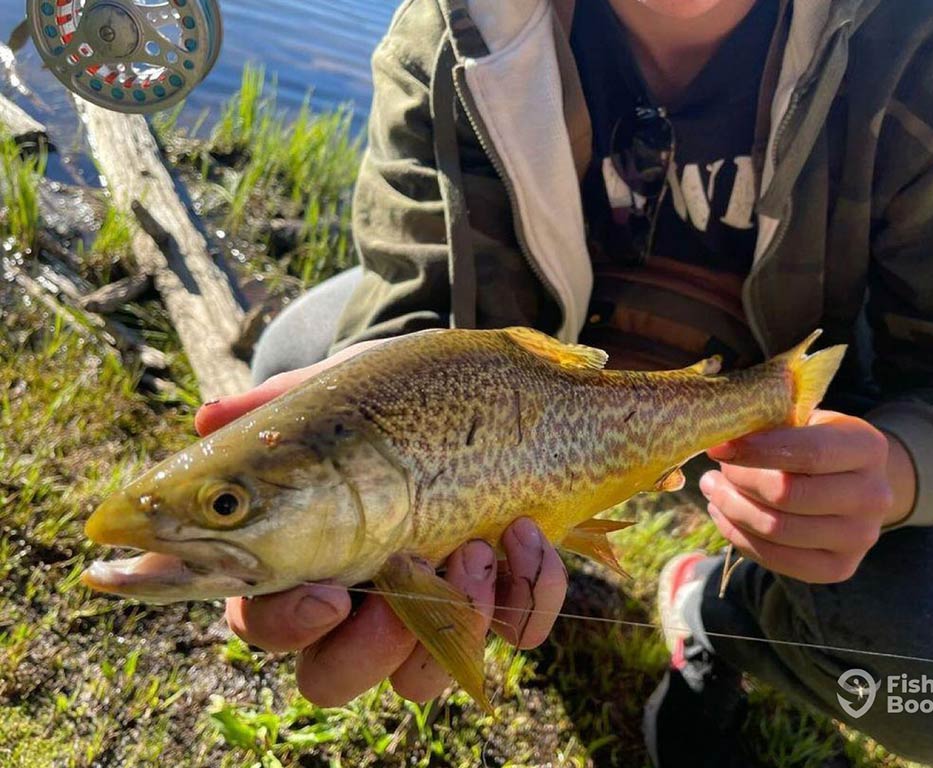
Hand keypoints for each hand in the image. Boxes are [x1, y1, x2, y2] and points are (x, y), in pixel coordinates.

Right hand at [195, 343, 567, 705]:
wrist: (470, 389)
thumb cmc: (386, 405)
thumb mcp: (339, 394)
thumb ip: (277, 410)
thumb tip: (207, 421)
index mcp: (301, 562)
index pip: (266, 624)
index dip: (291, 624)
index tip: (331, 592)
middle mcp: (359, 606)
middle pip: (336, 676)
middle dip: (374, 648)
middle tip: (413, 575)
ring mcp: (431, 612)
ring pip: (424, 676)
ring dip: (458, 621)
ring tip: (478, 548)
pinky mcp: (498, 599)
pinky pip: (514, 633)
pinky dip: (529, 596)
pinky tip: (530, 534)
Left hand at [701, 410, 914, 583]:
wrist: (854, 485)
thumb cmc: (816, 444)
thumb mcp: (804, 421)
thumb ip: (771, 425)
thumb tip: (722, 440)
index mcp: (868, 448)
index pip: (808, 452)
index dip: (757, 451)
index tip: (719, 447)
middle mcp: (873, 496)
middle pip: (787, 494)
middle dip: (739, 481)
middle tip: (715, 471)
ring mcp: (860, 537)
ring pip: (776, 529)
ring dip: (731, 509)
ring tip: (713, 489)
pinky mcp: (839, 568)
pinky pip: (776, 559)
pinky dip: (738, 536)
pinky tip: (724, 515)